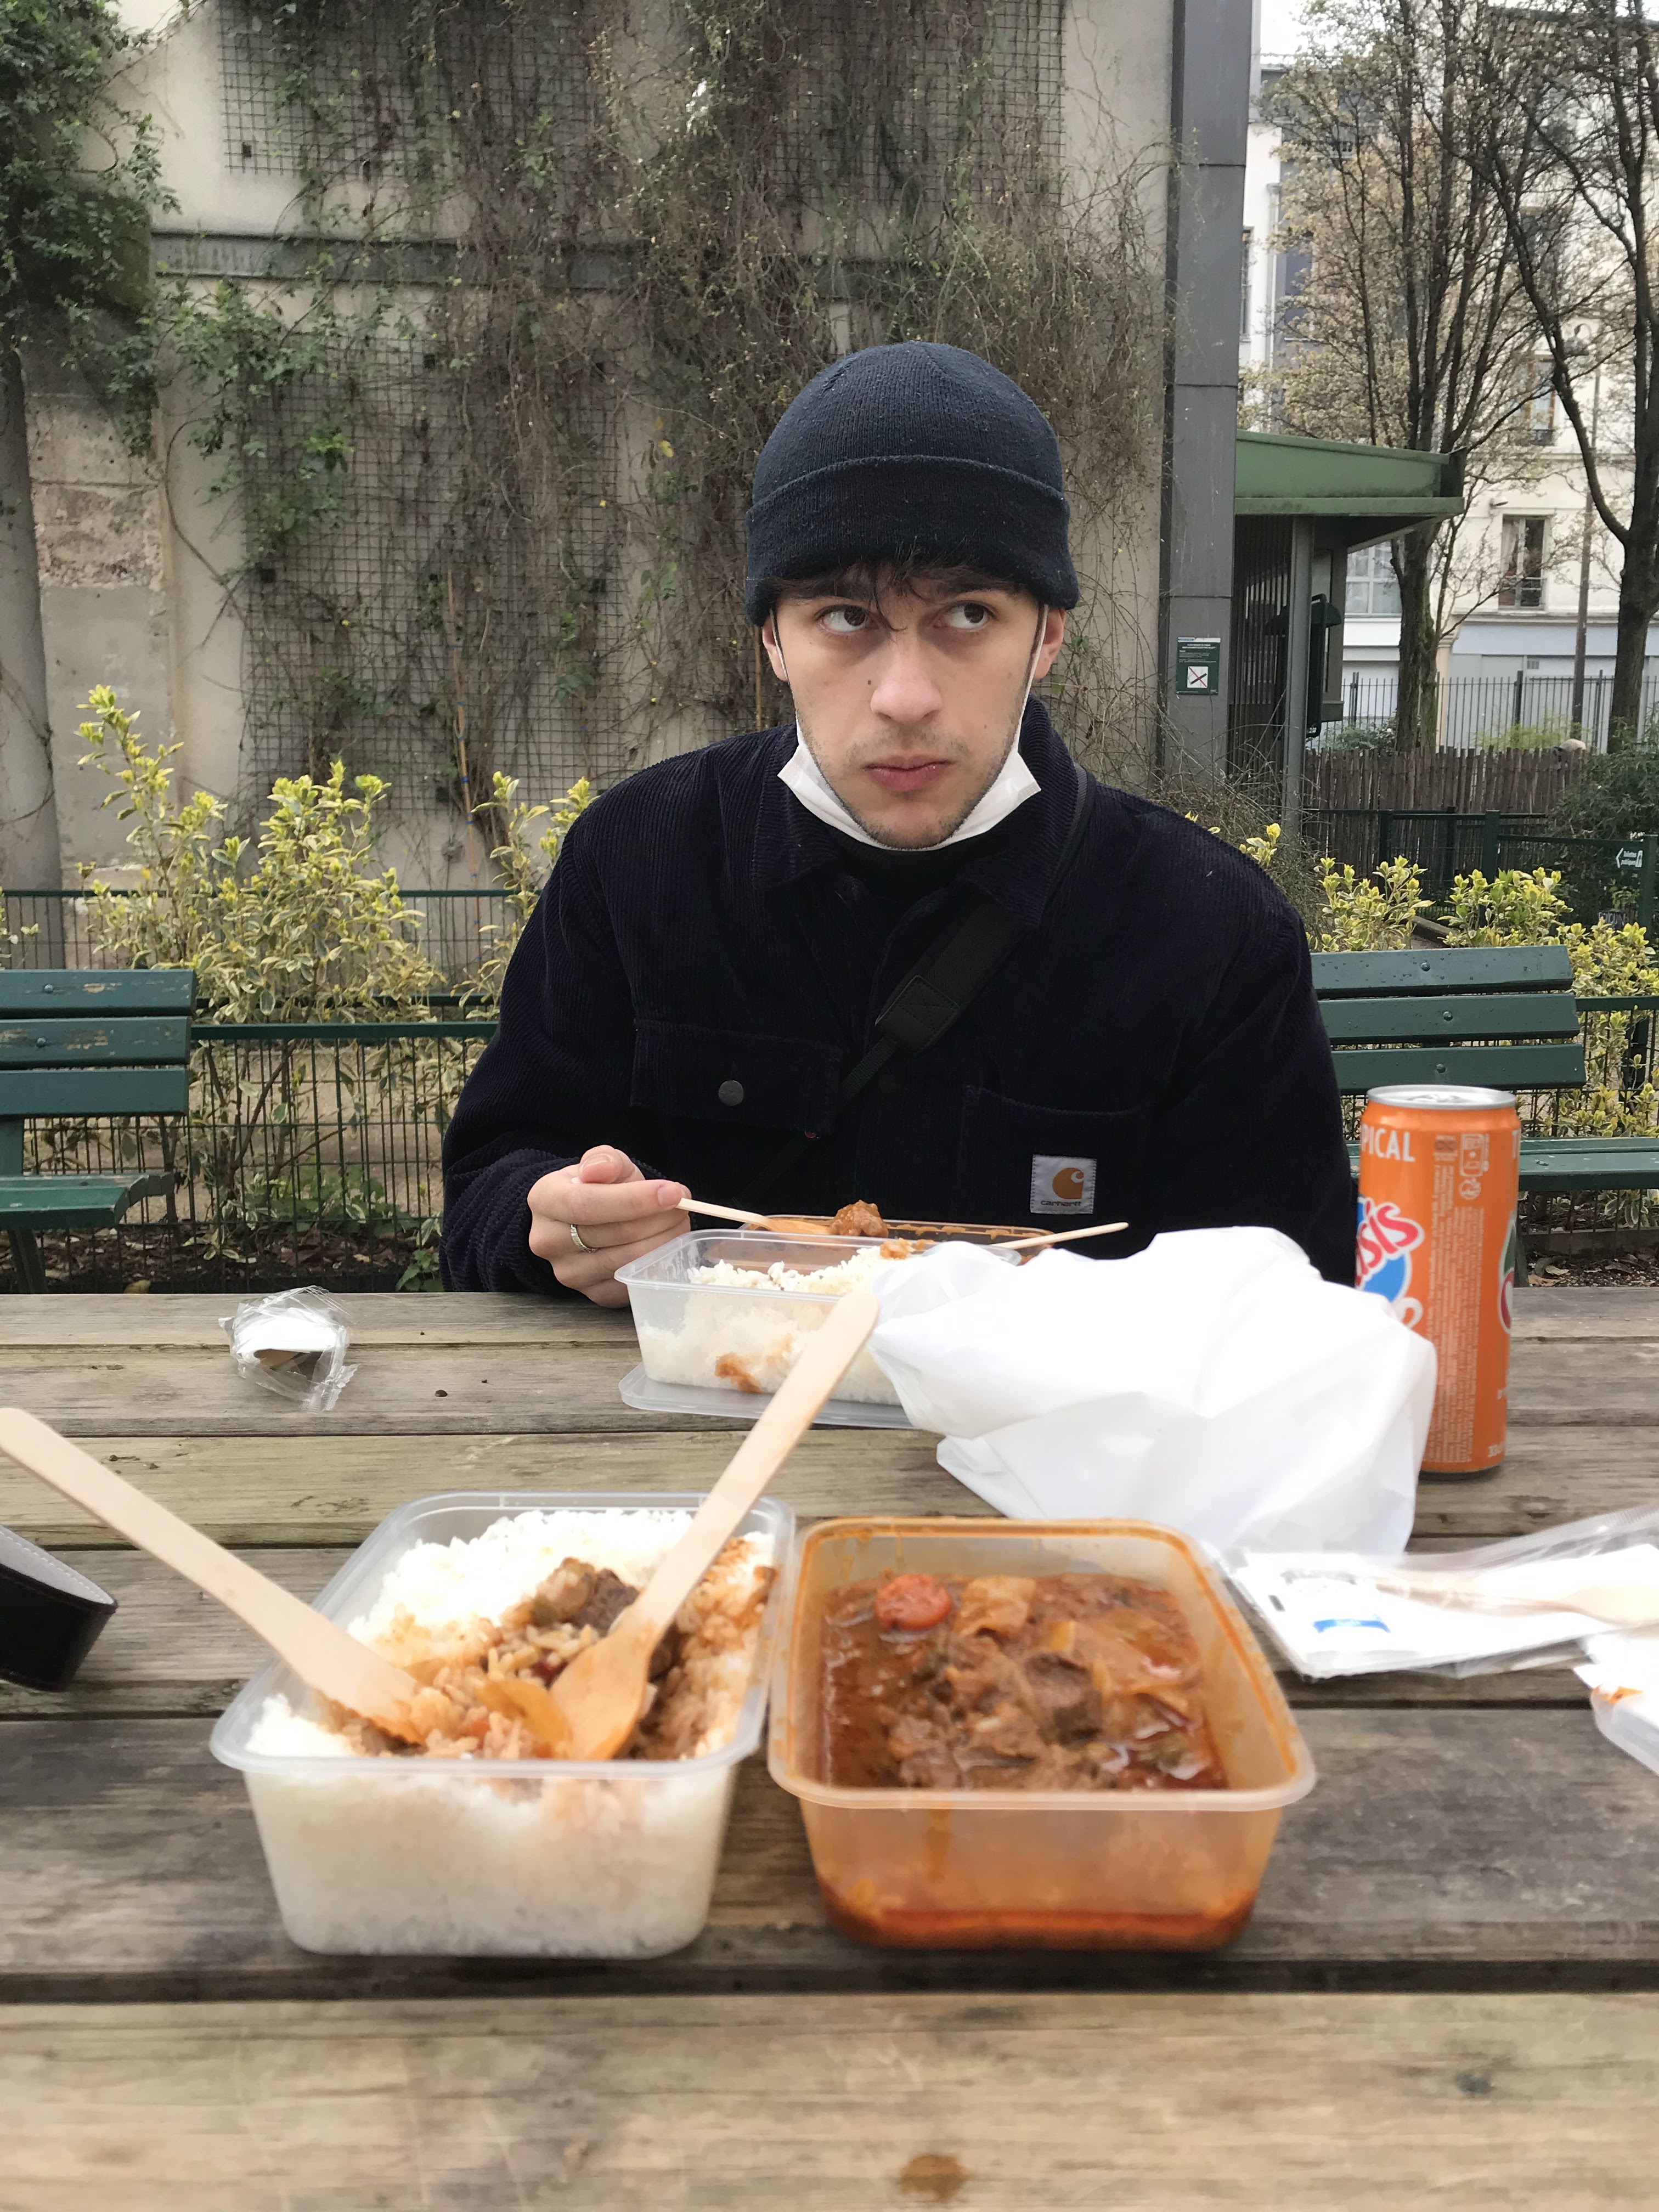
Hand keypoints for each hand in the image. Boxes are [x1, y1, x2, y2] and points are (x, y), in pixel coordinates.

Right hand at [528, 1146, 688, 1305]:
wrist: (584, 1219)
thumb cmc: (597, 1187)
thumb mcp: (602, 1162)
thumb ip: (605, 1160)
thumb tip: (599, 1171)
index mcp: (545, 1200)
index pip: (587, 1204)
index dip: (634, 1200)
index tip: (672, 1193)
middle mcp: (548, 1241)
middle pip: (613, 1234)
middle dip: (658, 1219)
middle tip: (683, 1205)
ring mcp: (569, 1273)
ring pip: (626, 1261)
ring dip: (663, 1241)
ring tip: (677, 1221)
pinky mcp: (593, 1294)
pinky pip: (632, 1282)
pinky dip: (657, 1263)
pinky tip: (667, 1244)